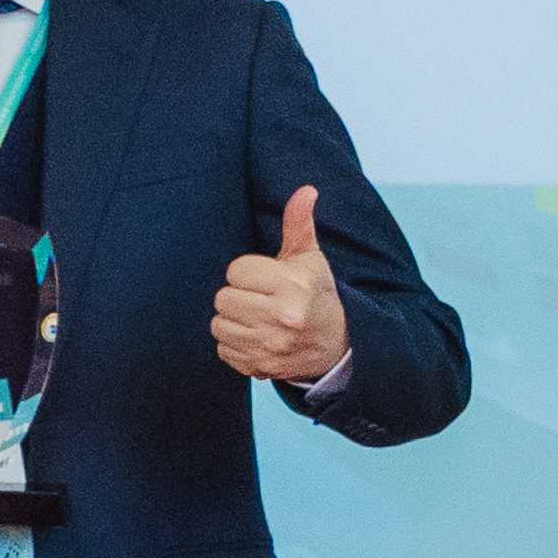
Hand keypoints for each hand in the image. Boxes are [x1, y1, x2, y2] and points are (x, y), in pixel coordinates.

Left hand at [212, 183, 351, 389]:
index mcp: (292, 287)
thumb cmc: (315, 293)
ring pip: (218, 324)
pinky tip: (258, 337)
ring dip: (234, 320)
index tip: (268, 280)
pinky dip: (235, 343)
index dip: (249, 273)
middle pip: (223, 298)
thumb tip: (306, 190)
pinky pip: (222, 348)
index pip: (235, 271)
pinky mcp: (259, 368)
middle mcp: (282, 318)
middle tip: (263, 299)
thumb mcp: (309, 259)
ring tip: (260, 318)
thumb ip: (299, 224)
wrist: (338, 344)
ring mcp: (270, 346)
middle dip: (239, 296)